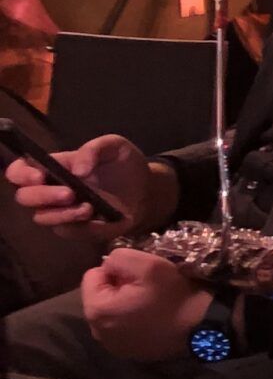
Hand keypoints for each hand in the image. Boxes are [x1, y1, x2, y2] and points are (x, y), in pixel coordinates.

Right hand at [8, 133, 157, 233]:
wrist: (146, 189)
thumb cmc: (123, 164)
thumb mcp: (114, 146)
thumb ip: (94, 149)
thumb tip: (78, 169)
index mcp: (53, 168)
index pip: (20, 171)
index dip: (21, 173)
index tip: (38, 176)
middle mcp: (50, 191)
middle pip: (25, 197)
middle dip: (42, 195)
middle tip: (69, 193)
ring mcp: (60, 212)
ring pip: (42, 217)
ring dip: (62, 213)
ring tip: (88, 207)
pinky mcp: (75, 229)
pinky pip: (66, 231)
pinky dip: (78, 226)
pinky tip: (94, 216)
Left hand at [81, 248, 212, 361]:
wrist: (203, 329)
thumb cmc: (174, 296)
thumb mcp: (149, 265)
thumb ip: (120, 257)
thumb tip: (109, 263)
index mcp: (97, 311)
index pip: (93, 275)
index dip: (117, 269)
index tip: (140, 275)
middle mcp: (97, 332)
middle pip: (101, 295)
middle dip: (119, 287)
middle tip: (147, 287)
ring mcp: (113, 346)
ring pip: (112, 312)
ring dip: (126, 303)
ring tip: (151, 302)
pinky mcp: (128, 353)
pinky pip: (122, 328)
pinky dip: (133, 320)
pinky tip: (153, 318)